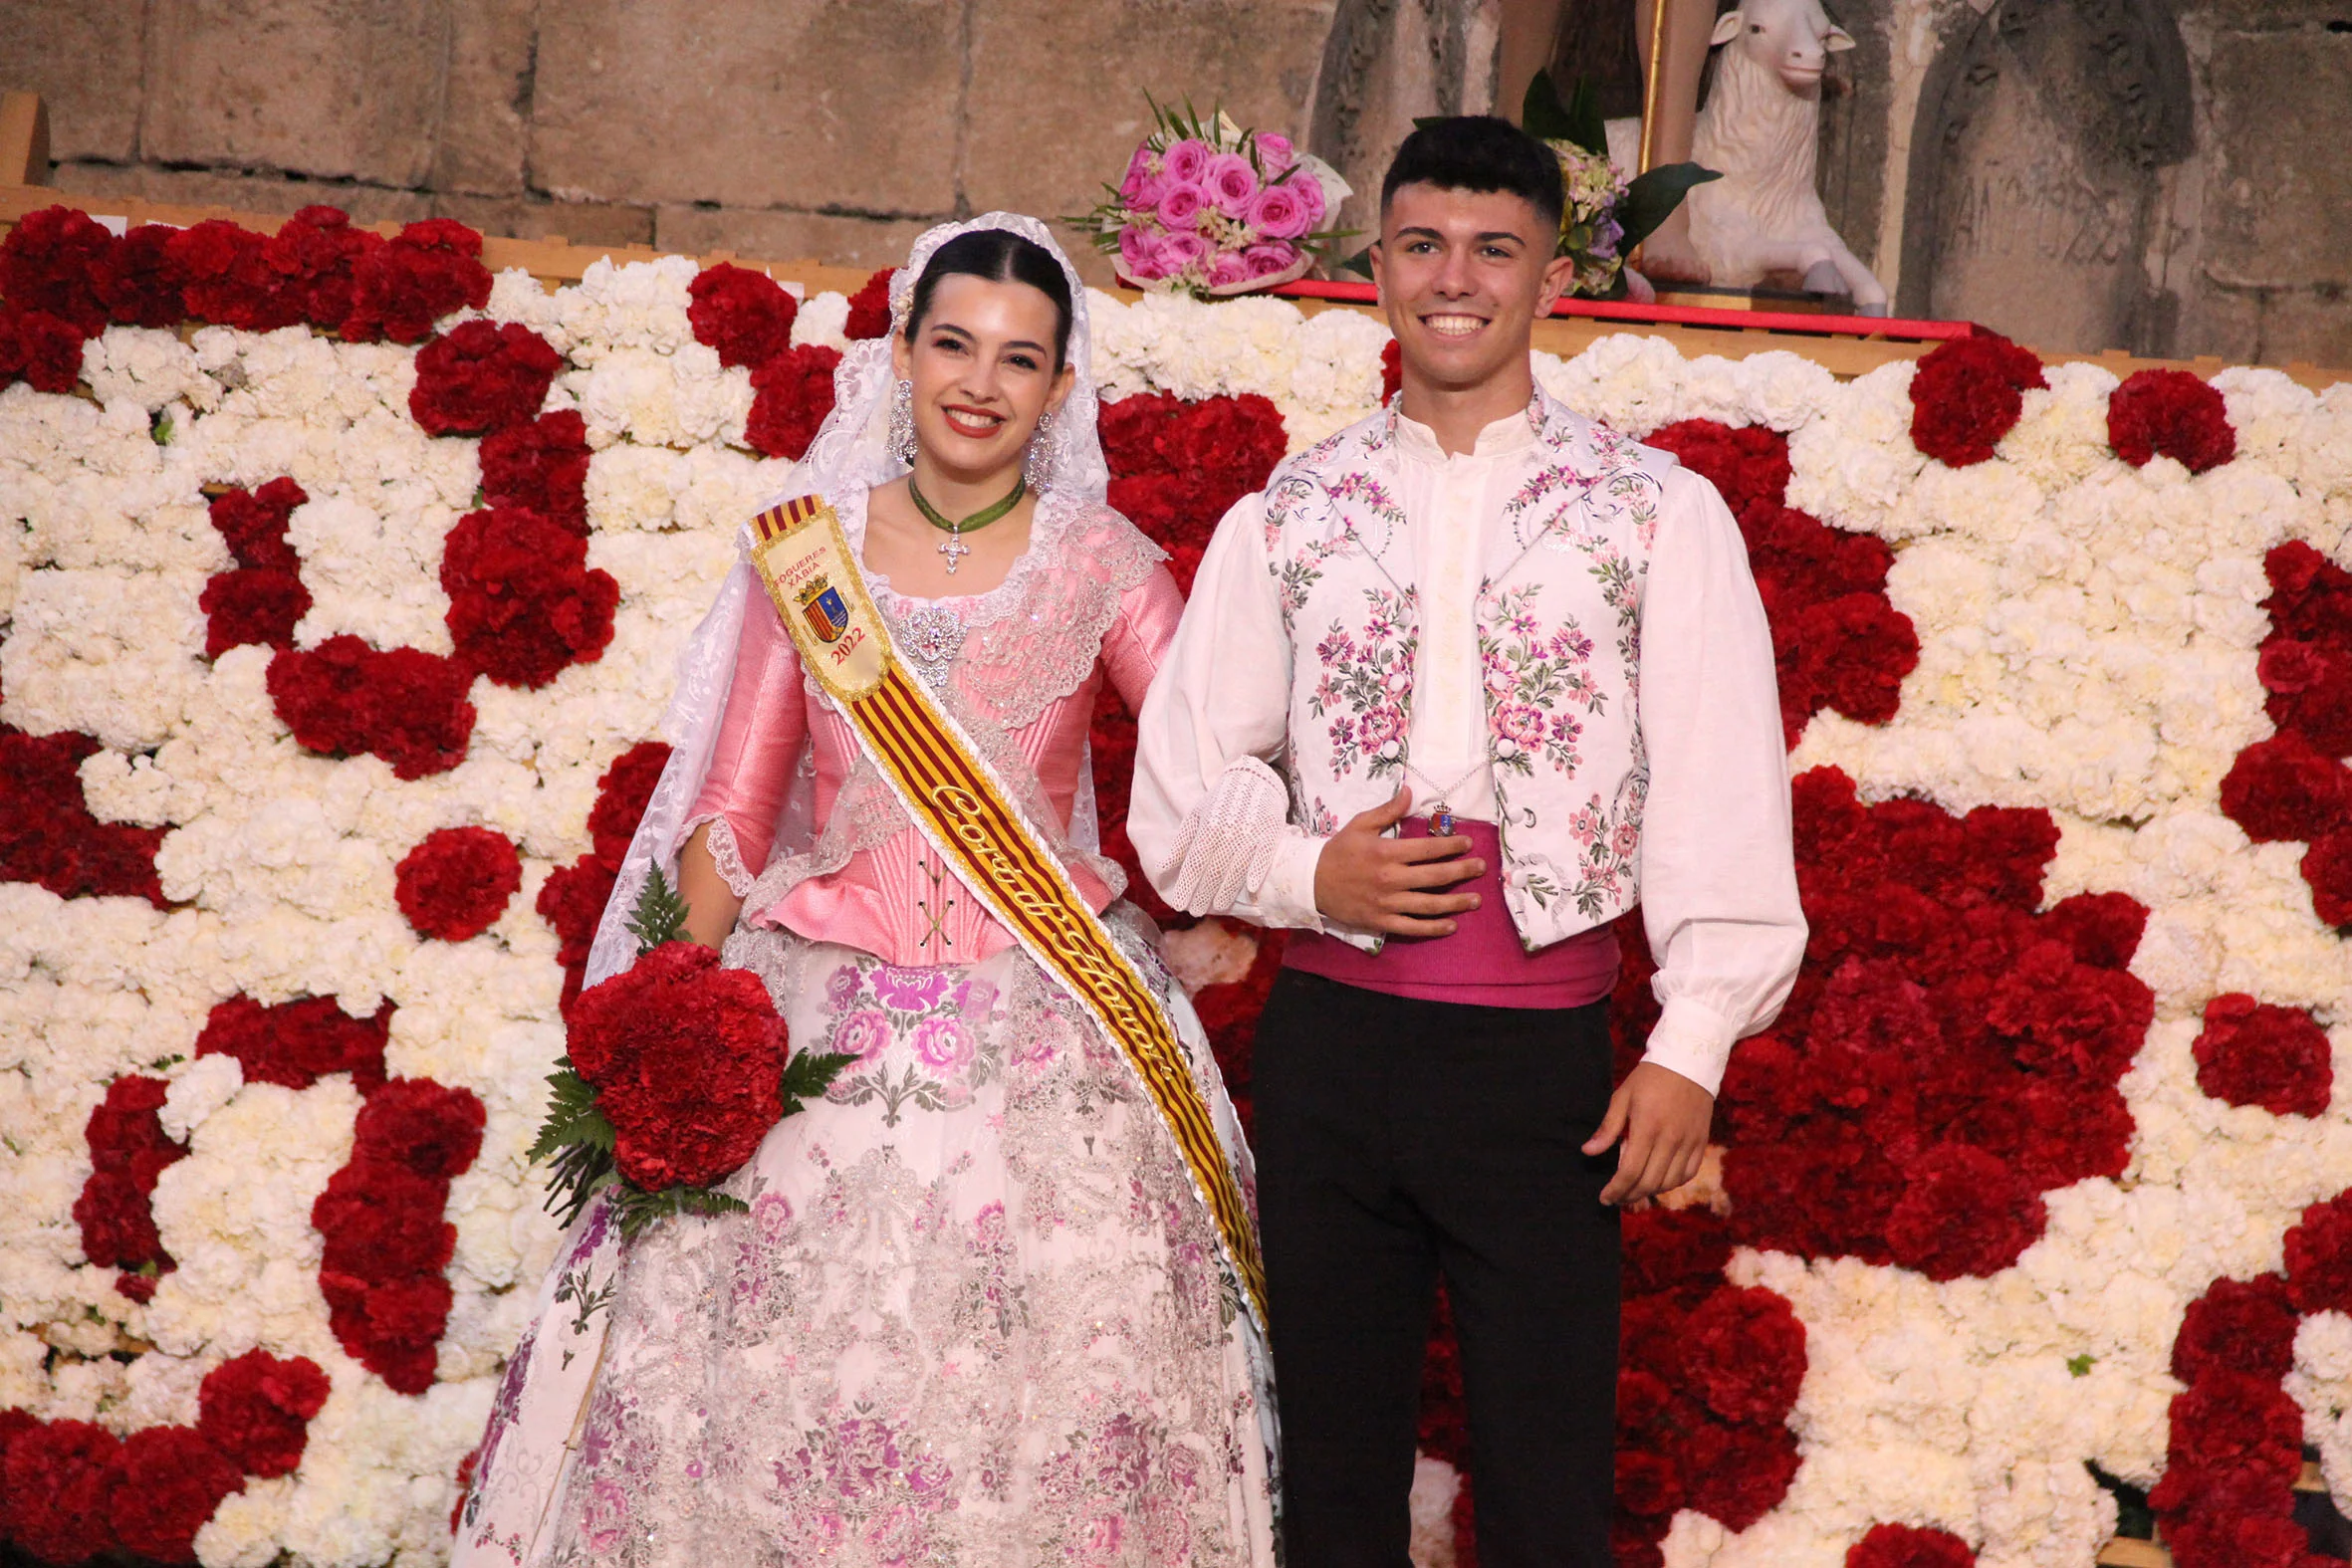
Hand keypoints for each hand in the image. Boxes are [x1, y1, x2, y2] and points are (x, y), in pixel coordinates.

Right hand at [1311, 786, 1483, 936]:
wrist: (1311, 882)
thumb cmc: (1338, 851)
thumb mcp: (1360, 824)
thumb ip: (1388, 810)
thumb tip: (1410, 791)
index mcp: (1387, 853)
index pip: (1427, 849)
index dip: (1451, 846)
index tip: (1469, 843)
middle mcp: (1391, 879)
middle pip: (1435, 876)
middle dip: (1462, 871)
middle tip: (1481, 868)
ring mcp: (1387, 903)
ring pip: (1429, 904)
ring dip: (1455, 903)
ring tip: (1476, 899)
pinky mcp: (1381, 921)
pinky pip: (1412, 927)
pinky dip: (1433, 927)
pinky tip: (1451, 925)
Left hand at [1587, 1062, 1713, 1206]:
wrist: (1689, 1061)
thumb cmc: (1650, 1078)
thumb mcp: (1623, 1097)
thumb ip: (1608, 1128)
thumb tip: (1588, 1151)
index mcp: (1647, 1127)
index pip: (1630, 1172)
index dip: (1616, 1190)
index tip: (1605, 1197)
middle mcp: (1671, 1139)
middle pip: (1649, 1182)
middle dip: (1629, 1196)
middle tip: (1616, 1199)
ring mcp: (1689, 1142)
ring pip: (1669, 1182)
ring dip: (1650, 1192)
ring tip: (1634, 1191)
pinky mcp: (1700, 1142)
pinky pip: (1687, 1174)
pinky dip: (1671, 1183)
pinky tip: (1658, 1181)